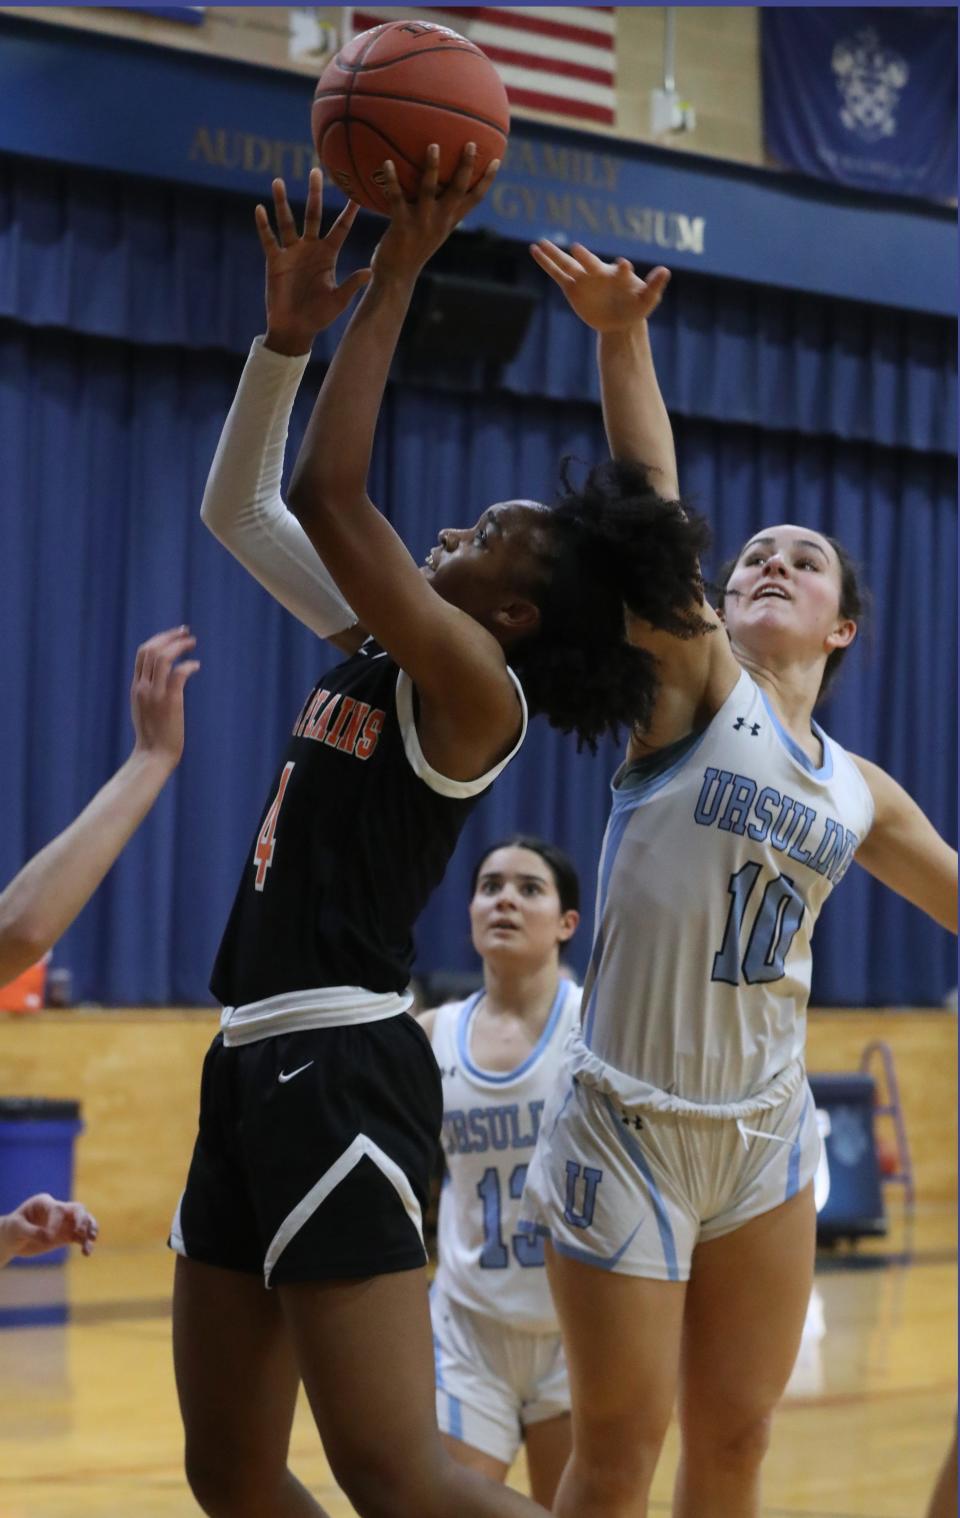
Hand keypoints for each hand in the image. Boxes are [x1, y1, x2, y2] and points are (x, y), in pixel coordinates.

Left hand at [1, 1193, 98, 1261]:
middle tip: (80, 1231)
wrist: (12, 1239)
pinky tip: (86, 1253)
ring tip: (89, 1243)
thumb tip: (50, 1238)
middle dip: (82, 1219)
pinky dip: (86, 1244)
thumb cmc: (13, 1229)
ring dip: (90, 1231)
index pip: (58, 1208)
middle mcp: (58, 1210)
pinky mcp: (66, 1235)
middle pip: (78, 1209)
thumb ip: (32, 1231)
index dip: (56, 1222)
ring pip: (84, 1223)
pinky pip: (81, 1238)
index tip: (49, 1238)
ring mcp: (64, 1223)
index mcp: (44, 1203)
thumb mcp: (17, 1228)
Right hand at [130, 627, 199, 770]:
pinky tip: (196, 666)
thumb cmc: (154, 736)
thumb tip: (167, 680)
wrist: (153, 756)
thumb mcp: (147, 709)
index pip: (143, 653)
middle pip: (152, 649)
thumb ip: (151, 692)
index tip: (174, 635)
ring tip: (192, 643)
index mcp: (136, 687)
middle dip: (169, 636)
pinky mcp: (170, 701)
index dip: (159, 639)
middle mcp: (143, 687)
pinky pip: (178, 674)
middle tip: (186, 632)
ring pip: (163, 657)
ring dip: (179, 646)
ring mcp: (155, 694)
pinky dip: (188, 665)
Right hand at [256, 168, 372, 353]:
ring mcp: (292, 253)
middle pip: (313, 214)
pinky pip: (269, 239)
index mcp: (328, 254)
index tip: (356, 193)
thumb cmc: (319, 317)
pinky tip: (259, 209)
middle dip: (314, 194)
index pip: (340, 228)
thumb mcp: (338, 300)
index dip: (348, 212)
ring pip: (287, 221)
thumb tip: (371, 272)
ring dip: (282, 202)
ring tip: (278, 181)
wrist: (296, 328)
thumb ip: (352, 284)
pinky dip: (263, 225)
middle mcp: (310, 248)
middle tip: (316, 170)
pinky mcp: (275, 261)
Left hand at [370, 143, 499, 286]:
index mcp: (449, 221)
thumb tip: (435, 184)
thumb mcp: (430, 230)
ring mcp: (422, 222)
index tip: (497, 160)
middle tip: (471, 143)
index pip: (474, 199)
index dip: (487, 181)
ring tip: (433, 145)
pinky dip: (392, 180)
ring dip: (432, 167)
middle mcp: (440, 220)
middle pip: (459, 190)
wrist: (396, 276)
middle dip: (466, 166)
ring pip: (429, 190)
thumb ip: (436, 211)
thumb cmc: (411, 250)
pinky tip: (386, 162)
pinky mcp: (402, 225)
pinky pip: (396, 198)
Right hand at [530, 240, 670, 331]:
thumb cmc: (636, 306)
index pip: (620, 270)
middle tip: (577, 249)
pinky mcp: (572, 288)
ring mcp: (584, 279)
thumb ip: (655, 285)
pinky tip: (535, 250)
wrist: (620, 319)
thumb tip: (665, 271)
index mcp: (618, 275)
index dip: (622, 269)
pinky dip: (546, 263)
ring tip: (540, 242)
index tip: (624, 265)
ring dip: (554, 254)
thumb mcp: (648, 299)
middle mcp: (598, 272)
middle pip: (589, 264)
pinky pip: (556, 274)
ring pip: (567, 265)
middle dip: (584, 258)